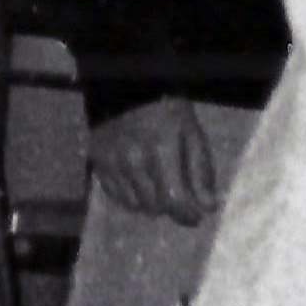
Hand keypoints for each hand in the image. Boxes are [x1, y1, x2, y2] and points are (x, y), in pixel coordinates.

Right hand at [86, 98, 239, 225]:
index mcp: (161, 150)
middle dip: (172, 207)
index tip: (197, 215)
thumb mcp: (193, 133)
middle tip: (180, 196)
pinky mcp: (98, 165)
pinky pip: (118, 197)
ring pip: (136, 206)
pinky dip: (133, 197)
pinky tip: (142, 183)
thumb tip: (207, 207)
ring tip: (160, 186)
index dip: (188, 214)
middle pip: (155, 207)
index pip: (174, 200)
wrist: (125, 90)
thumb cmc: (167, 112)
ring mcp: (112, 164)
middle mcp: (132, 161)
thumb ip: (201, 171)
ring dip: (152, 203)